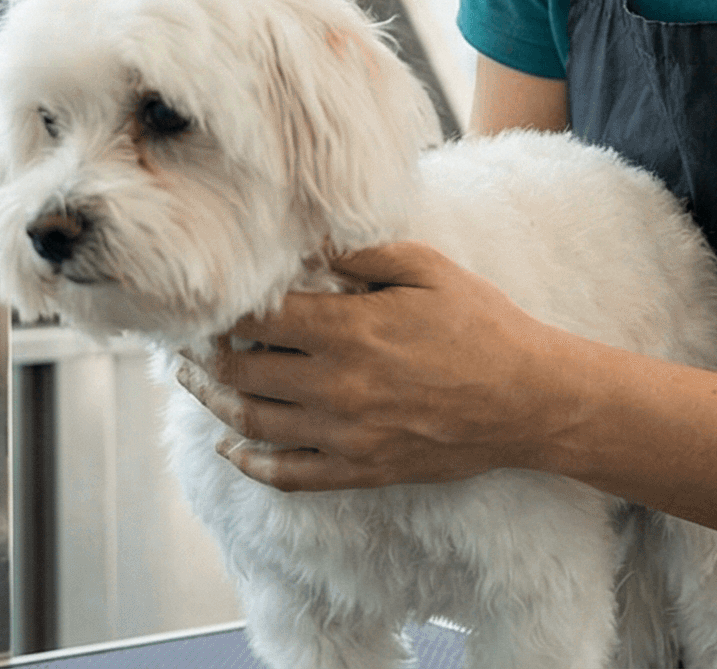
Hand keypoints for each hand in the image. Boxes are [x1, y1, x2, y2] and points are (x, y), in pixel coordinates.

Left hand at [174, 241, 578, 491]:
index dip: (227, 306)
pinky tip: (232, 446)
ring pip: (251, 422)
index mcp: (350, 329)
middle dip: (204, 354)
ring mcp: (344, 435)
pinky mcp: (359, 469)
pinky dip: (250, 462)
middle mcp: (336, 386)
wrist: (528, 400)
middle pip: (240, 371)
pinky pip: (286, 475)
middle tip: (187, 340)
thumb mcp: (428, 269)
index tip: (211, 297)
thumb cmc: (483, 327)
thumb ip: (364, 254)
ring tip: (195, 383)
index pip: (260, 316)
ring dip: (212, 402)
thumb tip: (311, 241)